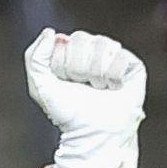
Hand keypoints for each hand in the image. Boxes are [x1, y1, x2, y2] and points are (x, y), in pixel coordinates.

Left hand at [24, 27, 146, 167]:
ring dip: (96, 73)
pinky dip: (114, 76)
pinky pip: (120, 56)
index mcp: (69, 52)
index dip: (61, 65)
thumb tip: (50, 32)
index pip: (62, 41)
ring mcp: (112, 55)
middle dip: (77, 68)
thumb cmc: (68, 114)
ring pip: (102, 44)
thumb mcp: (40, 87)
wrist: (93, 136)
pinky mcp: (132, 65)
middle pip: (81, 38)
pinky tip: (114, 88)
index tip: (64, 82)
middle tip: (82, 86)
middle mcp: (91, 50)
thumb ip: (35, 57)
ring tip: (98, 88)